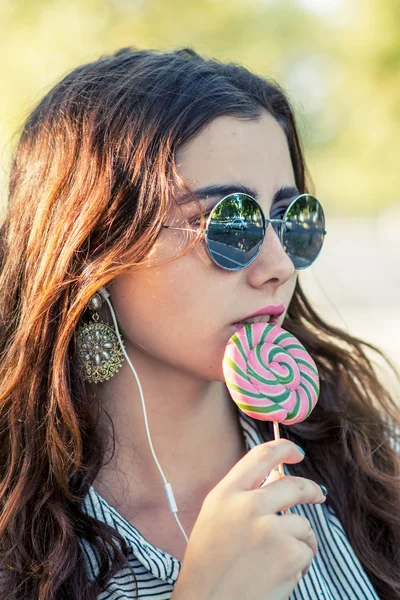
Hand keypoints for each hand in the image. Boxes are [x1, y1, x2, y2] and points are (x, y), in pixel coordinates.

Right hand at [171, 439, 325, 599]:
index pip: (261, 456)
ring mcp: (271, 529)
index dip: (284, 448)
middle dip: (310, 490)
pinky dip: (298, 563)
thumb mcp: (217, 518)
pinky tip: (277, 575)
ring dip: (297, 541)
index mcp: (226, 494)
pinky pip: (306, 550)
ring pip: (302, 524)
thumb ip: (244, 495)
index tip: (296, 451)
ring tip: (273, 562)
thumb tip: (279, 478)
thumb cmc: (209, 565)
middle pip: (293, 485)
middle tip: (317, 496)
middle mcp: (248, 505)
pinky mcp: (289, 554)